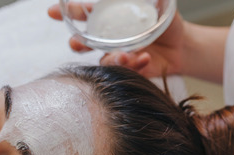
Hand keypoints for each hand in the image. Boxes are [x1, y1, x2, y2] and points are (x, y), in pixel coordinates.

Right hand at [47, 3, 186, 76]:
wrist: (181, 45)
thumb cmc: (165, 21)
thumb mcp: (160, 4)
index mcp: (108, 18)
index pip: (81, 14)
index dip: (65, 12)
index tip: (52, 12)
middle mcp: (107, 38)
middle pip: (82, 42)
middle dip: (76, 43)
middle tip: (77, 43)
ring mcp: (116, 55)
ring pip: (103, 60)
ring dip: (112, 58)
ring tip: (126, 55)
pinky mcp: (128, 69)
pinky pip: (124, 70)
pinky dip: (134, 64)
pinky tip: (145, 57)